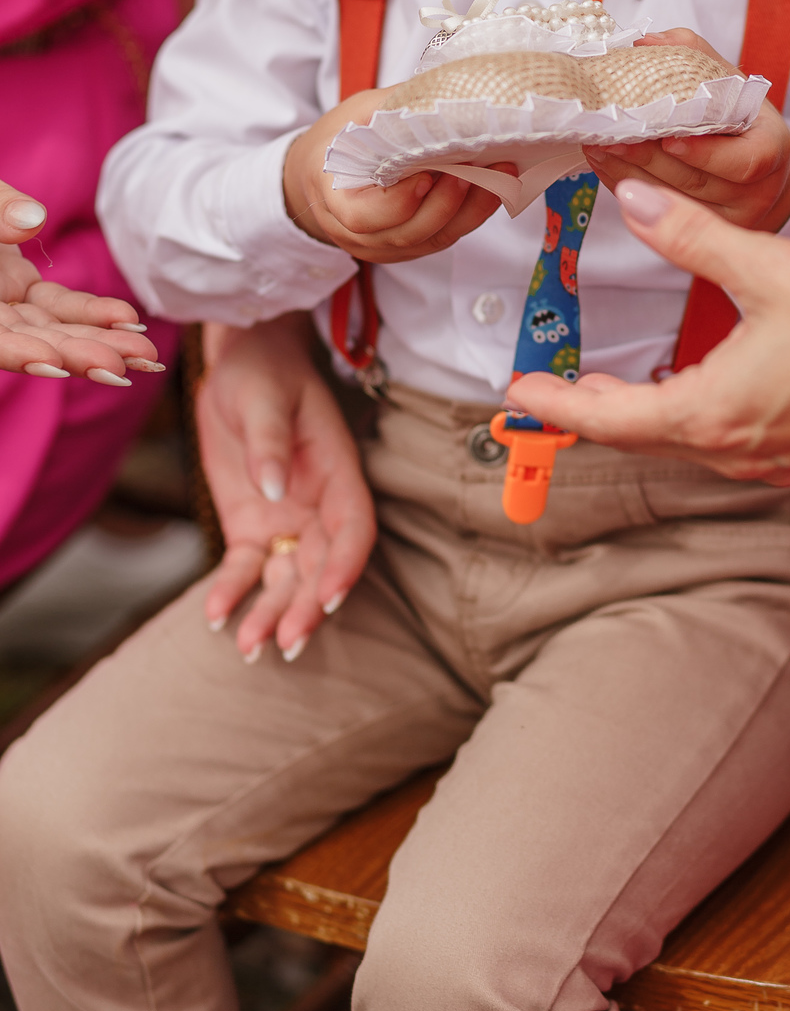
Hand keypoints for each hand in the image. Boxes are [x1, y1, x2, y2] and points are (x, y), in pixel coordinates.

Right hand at [0, 177, 160, 380]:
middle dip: (77, 355)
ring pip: (51, 329)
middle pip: (27, 342)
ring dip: (98, 341)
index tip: (54, 365)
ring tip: (145, 357)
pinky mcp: (20, 289)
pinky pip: (59, 306)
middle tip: (126, 368)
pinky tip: (130, 323)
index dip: (16, 352)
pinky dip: (93, 313)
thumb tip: (34, 220)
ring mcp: (0, 303)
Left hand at [195, 315, 376, 659]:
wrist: (242, 362)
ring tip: (250, 648)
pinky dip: (233, 592)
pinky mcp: (250, 525)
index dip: (346, 566)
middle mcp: (318, 504)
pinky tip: (215, 616)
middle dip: (307, 608)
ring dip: (272, 613)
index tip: (329, 598)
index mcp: (337, 472)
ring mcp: (285, 518)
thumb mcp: (265, 397)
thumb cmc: (265, 371)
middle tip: (286, 643)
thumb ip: (269, 441)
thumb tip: (272, 489)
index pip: (354, 528)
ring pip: (286, 577)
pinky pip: (246, 567)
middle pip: (321, 566)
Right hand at [283, 88, 513, 262]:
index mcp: (334, 201)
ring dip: (471, 208)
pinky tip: (494, 187)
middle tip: (478, 168)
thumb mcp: (355, 114)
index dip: (400, 202)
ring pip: (433, 239)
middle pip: (408, 233)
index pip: (364, 218)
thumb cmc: (337, 141)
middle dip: (448, 203)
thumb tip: (445, 88)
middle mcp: (358, 234)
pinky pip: (444, 237)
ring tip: (499, 174)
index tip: (427, 175)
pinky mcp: (410, 247)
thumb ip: (393, 108)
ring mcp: (385, 246)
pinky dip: (472, 214)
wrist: (321, 175)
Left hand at [513, 180, 789, 480]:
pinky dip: (695, 416)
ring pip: (687, 439)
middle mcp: (737, 450)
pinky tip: (703, 390)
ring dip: (646, 412)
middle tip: (557, 384)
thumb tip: (629, 199)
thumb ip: (691, 235)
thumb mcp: (770, 265)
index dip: (556, 402)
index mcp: (715, 412)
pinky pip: (729, 441)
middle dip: (595, 407)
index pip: (609, 418)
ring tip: (617, 387)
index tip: (517, 391)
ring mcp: (775, 458)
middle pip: (643, 434)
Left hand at [585, 30, 789, 231]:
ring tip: (596, 145)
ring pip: (671, 202)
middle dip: (646, 158)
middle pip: (694, 181)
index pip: (743, 162)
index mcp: (770, 150)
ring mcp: (727, 221)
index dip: (704, 153)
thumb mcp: (734, 82)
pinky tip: (603, 164)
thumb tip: (645, 42)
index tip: (668, 138)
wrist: (766, 174)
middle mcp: (754, 192)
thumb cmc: (744, 120)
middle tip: (611, 134)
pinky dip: (626, 187)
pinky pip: (657, 218)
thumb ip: (694, 56)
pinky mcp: (702, 240)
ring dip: (627, 173)